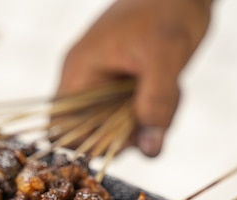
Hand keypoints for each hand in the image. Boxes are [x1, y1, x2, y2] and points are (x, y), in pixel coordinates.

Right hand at [57, 0, 211, 156]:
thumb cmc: (168, 10)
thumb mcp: (165, 56)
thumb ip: (157, 103)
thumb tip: (150, 149)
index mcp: (81, 72)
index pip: (61, 125)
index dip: (87, 142)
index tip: (124, 138)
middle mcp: (90, 82)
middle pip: (96, 134)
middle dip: (130, 133)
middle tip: (159, 112)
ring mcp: (110, 86)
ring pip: (122, 128)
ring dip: (151, 121)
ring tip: (173, 89)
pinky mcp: (130, 87)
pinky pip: (140, 116)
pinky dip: (161, 111)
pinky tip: (175, 86)